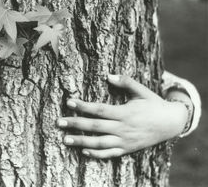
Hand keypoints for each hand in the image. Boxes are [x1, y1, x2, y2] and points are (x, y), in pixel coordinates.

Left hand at [57, 74, 188, 158]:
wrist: (171, 123)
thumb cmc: (153, 104)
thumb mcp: (142, 90)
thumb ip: (125, 82)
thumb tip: (108, 75)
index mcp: (125, 112)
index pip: (99, 109)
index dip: (83, 106)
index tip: (69, 102)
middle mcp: (123, 128)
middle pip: (95, 126)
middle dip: (76, 124)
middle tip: (59, 122)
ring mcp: (125, 141)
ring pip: (99, 143)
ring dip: (81, 141)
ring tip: (65, 139)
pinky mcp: (127, 149)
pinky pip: (110, 154)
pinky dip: (96, 154)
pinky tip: (83, 152)